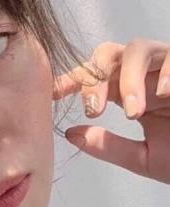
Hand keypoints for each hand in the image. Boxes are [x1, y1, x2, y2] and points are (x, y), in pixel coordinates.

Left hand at [53, 38, 169, 183]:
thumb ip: (108, 146)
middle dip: (95, 78)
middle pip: (108, 54)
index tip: (50, 94)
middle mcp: (147, 76)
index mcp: (130, 93)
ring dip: (128, 78)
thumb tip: (71, 134)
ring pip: (138, 48)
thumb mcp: (144, 158)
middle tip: (93, 110)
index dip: (70, 80)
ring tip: (131, 111)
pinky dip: (167, 72)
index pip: (94, 77)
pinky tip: (163, 94)